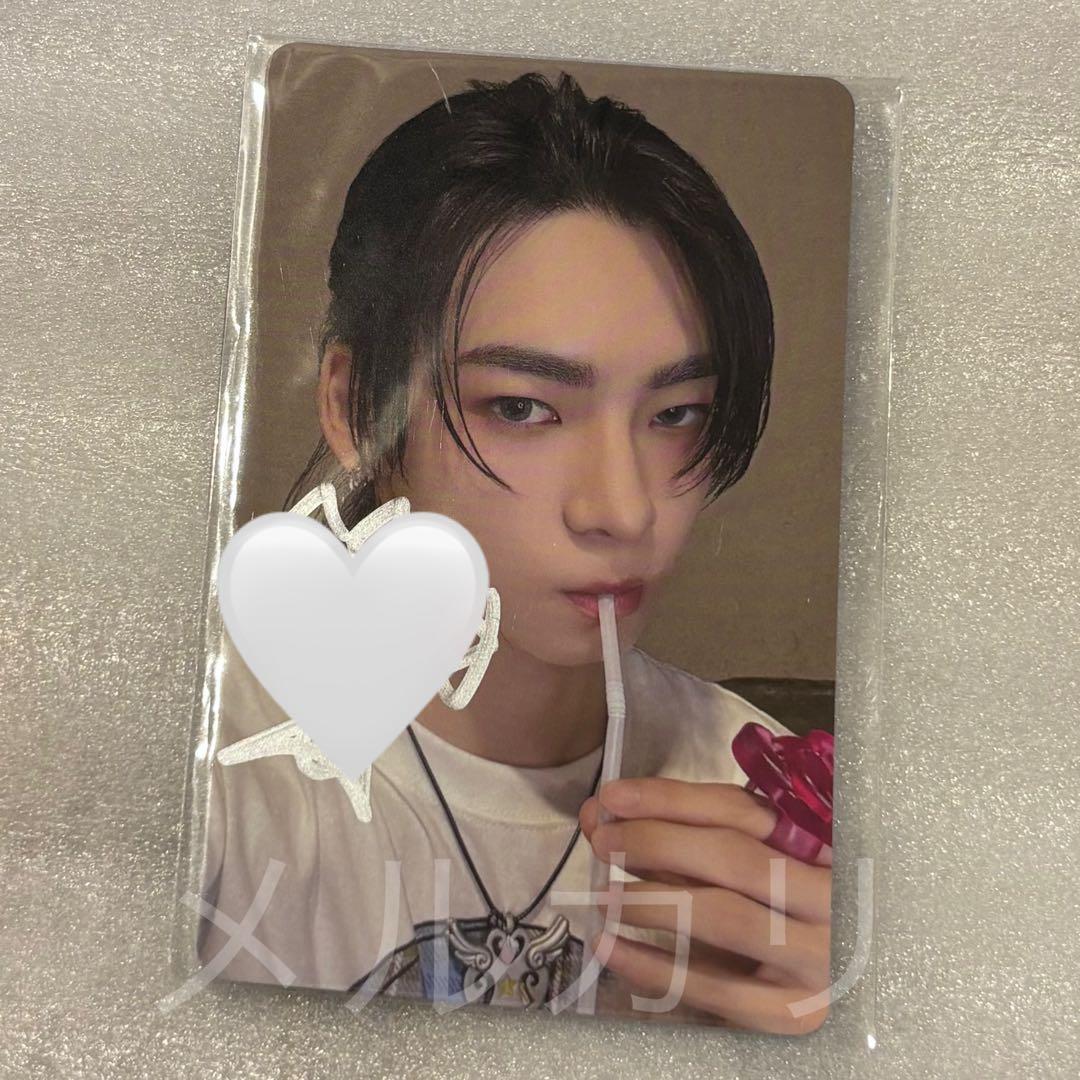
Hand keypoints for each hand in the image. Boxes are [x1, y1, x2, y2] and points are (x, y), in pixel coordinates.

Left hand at [579, 776, 831, 1033]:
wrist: (816, 982)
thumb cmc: (769, 911)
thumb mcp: (735, 866)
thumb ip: (677, 840)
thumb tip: (602, 815)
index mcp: (822, 843)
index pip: (742, 810)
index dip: (671, 800)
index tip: (614, 796)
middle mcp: (831, 895)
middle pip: (734, 857)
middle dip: (658, 843)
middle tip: (603, 841)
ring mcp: (818, 957)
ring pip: (725, 916)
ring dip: (652, 900)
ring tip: (601, 893)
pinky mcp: (792, 1012)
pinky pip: (713, 988)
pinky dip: (653, 966)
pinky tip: (610, 946)